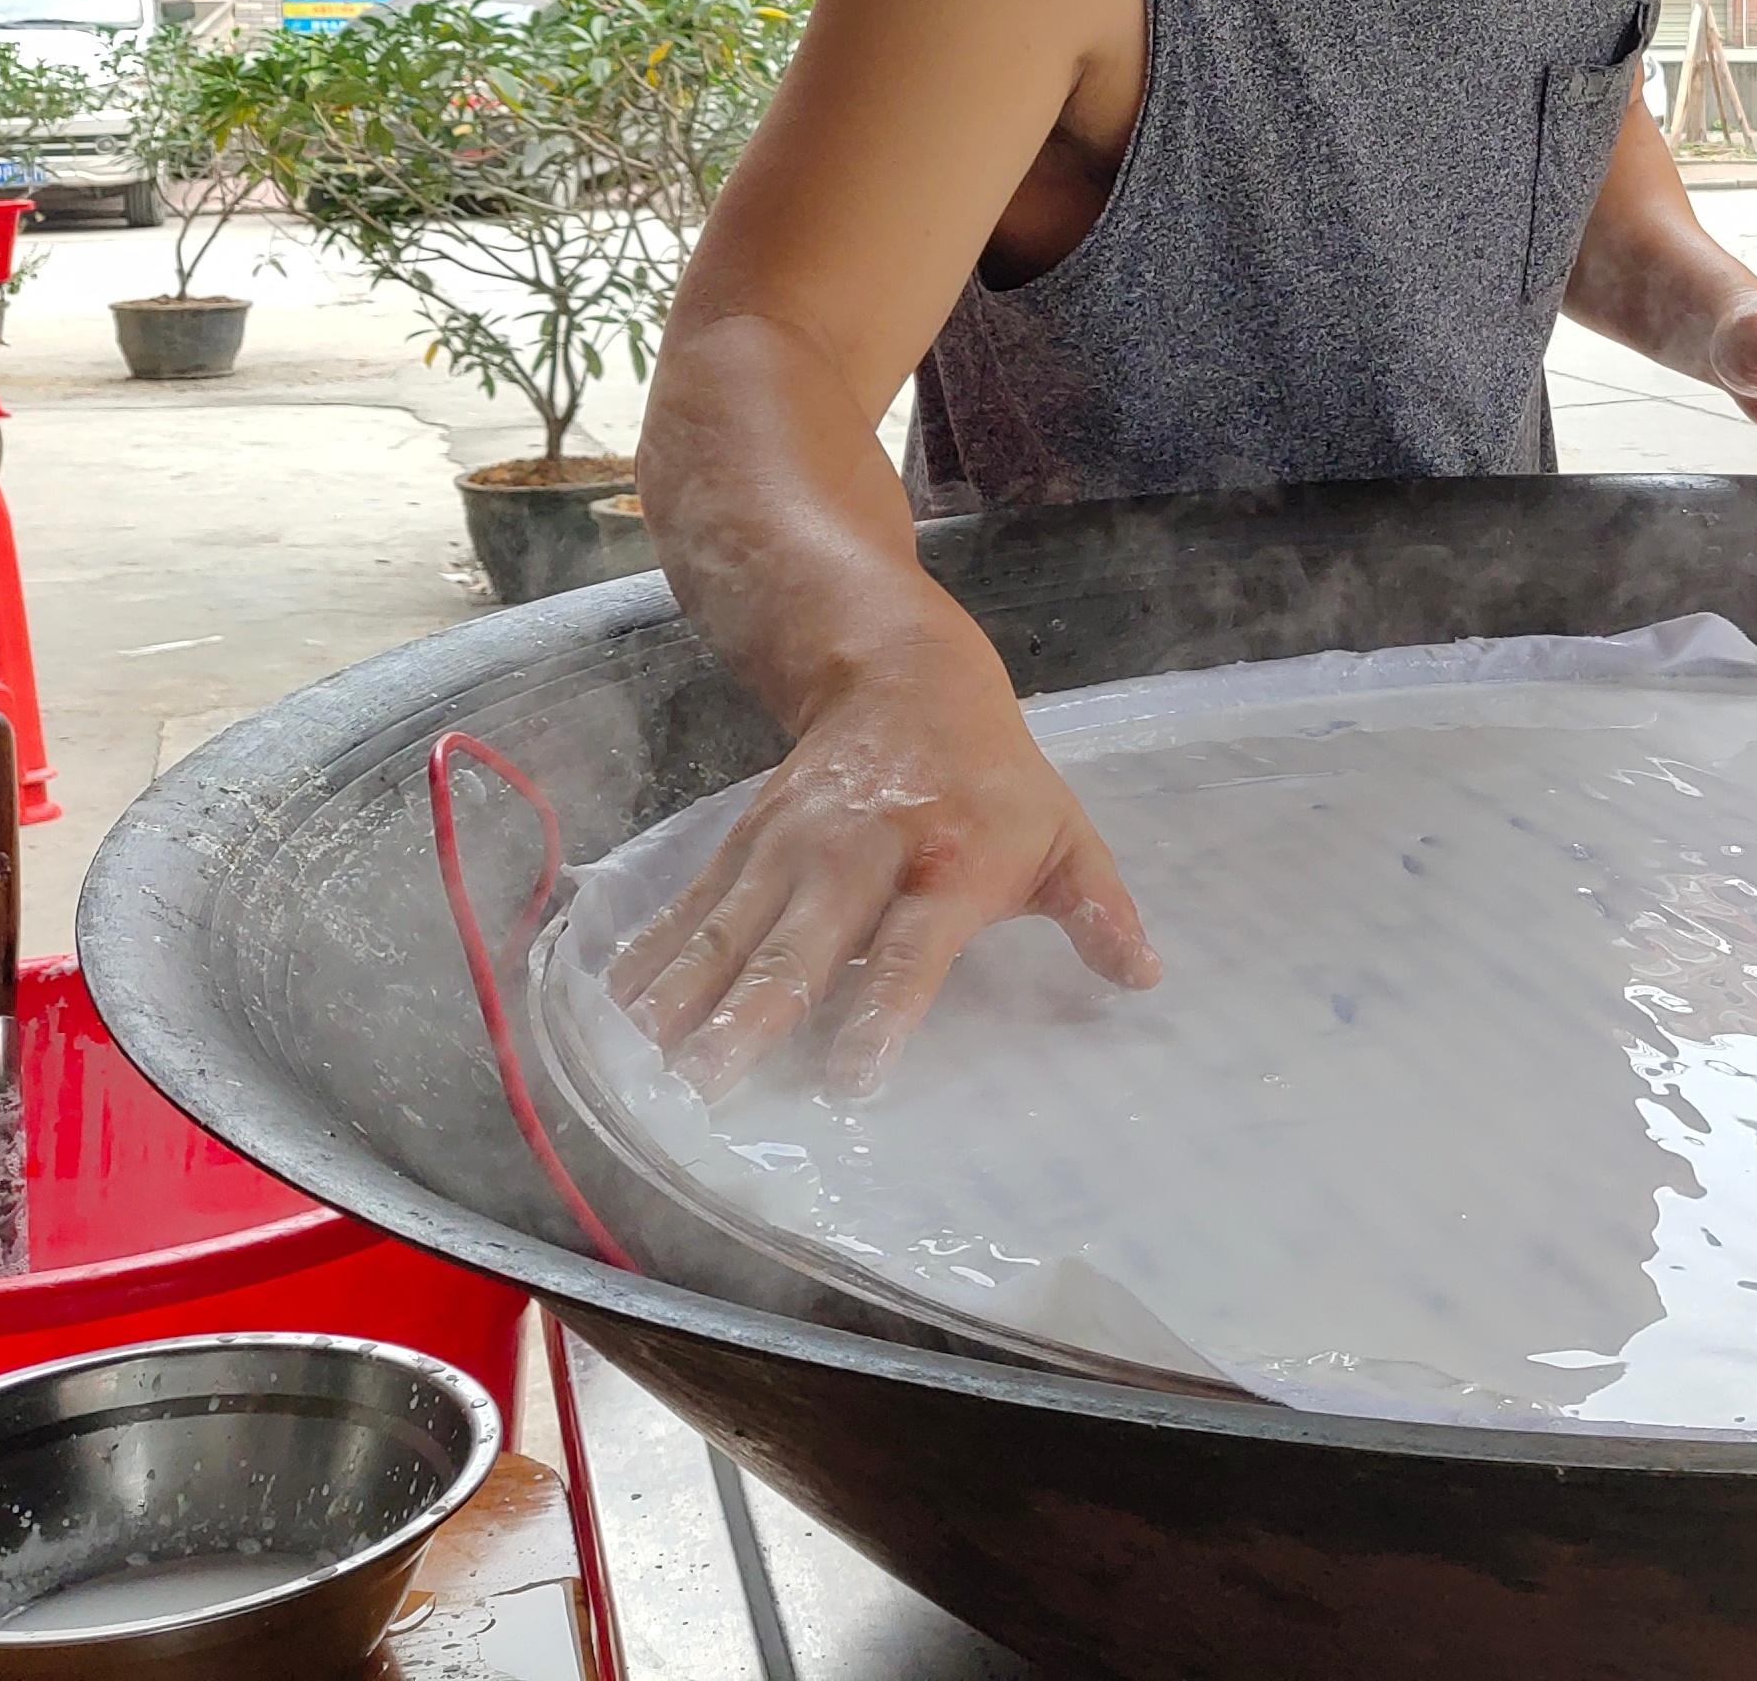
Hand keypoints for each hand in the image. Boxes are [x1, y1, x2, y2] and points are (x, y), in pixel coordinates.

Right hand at [605, 637, 1158, 1099]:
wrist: (901, 672)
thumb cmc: (993, 777)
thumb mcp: (1062, 833)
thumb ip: (1098, 909)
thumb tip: (1143, 975)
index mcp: (949, 864)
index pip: (913, 949)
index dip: (883, 1010)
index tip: (853, 1077)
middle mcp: (860, 856)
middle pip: (799, 946)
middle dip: (749, 1017)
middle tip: (702, 1085)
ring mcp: (791, 846)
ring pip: (730, 930)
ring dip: (684, 997)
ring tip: (641, 1063)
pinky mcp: (744, 839)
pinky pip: (692, 904)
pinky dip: (652, 954)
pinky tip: (613, 1009)